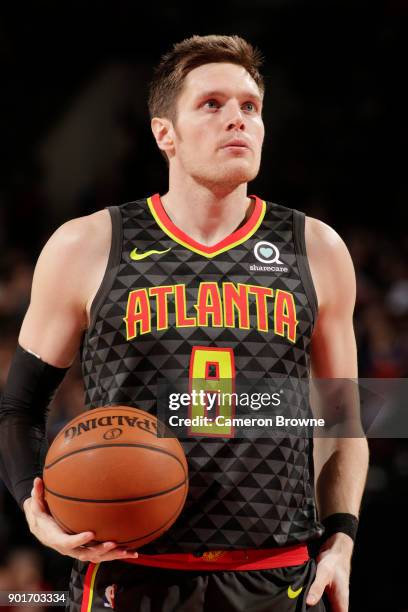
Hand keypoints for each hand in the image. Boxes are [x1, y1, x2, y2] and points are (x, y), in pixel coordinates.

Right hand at [23, 477, 138, 562]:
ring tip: (129, 552)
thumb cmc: (41, 516)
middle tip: (113, 543)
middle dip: (100, 550)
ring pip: (98, 557)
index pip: (68, 542)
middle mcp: (70, 549)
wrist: (43, 531)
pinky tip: (132, 551)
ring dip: (113, 555)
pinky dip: (117, 554)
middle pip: (86, 554)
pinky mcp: (88, 550)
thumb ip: (37, 494)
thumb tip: (37, 479)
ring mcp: (80, 551)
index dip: (79, 540)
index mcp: (57, 539)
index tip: (90, 533)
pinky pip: (103, 554)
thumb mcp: (35, 506)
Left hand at [306, 533, 352, 611]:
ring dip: (316, 608)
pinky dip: (313, 601)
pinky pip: (320, 601)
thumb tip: (309, 602)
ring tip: (303, 608)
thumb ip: (317, 588)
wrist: (335, 549)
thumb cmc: (333, 561)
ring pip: (326, 609)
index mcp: (341, 602)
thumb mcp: (323, 573)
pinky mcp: (326, 593)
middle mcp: (338, 602)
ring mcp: (333, 598)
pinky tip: (305, 600)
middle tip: (304, 611)